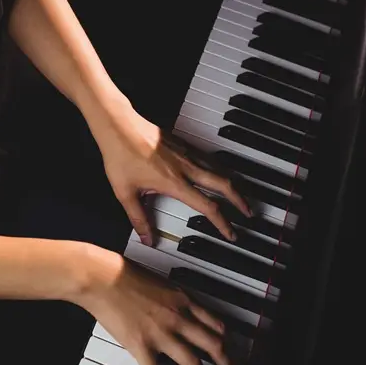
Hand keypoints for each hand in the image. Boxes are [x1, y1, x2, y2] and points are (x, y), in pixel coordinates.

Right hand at [75, 248, 239, 364]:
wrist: (103, 277)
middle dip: (227, 363)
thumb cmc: (124, 273)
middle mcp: (178, 318)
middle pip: (213, 345)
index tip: (228, 347)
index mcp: (182, 299)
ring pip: (193, 362)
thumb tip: (173, 306)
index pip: (215, 323)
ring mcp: (162, 334)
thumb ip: (170, 296)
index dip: (226, 339)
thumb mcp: (158, 281)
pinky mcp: (142, 346)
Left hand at [93, 100, 250, 244]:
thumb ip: (138, 219)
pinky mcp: (182, 143)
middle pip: (224, 185)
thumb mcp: (125, 194)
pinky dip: (217, 169)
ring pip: (218, 169)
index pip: (207, 207)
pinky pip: (207, 158)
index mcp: (174, 183)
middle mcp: (185, 167)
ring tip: (237, 196)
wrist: (117, 126)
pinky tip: (214, 174)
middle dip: (240, 201)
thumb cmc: (120, 156)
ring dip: (231, 184)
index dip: (222, 223)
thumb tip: (147, 238)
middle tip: (248, 213)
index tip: (231, 233)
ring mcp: (185, 153)